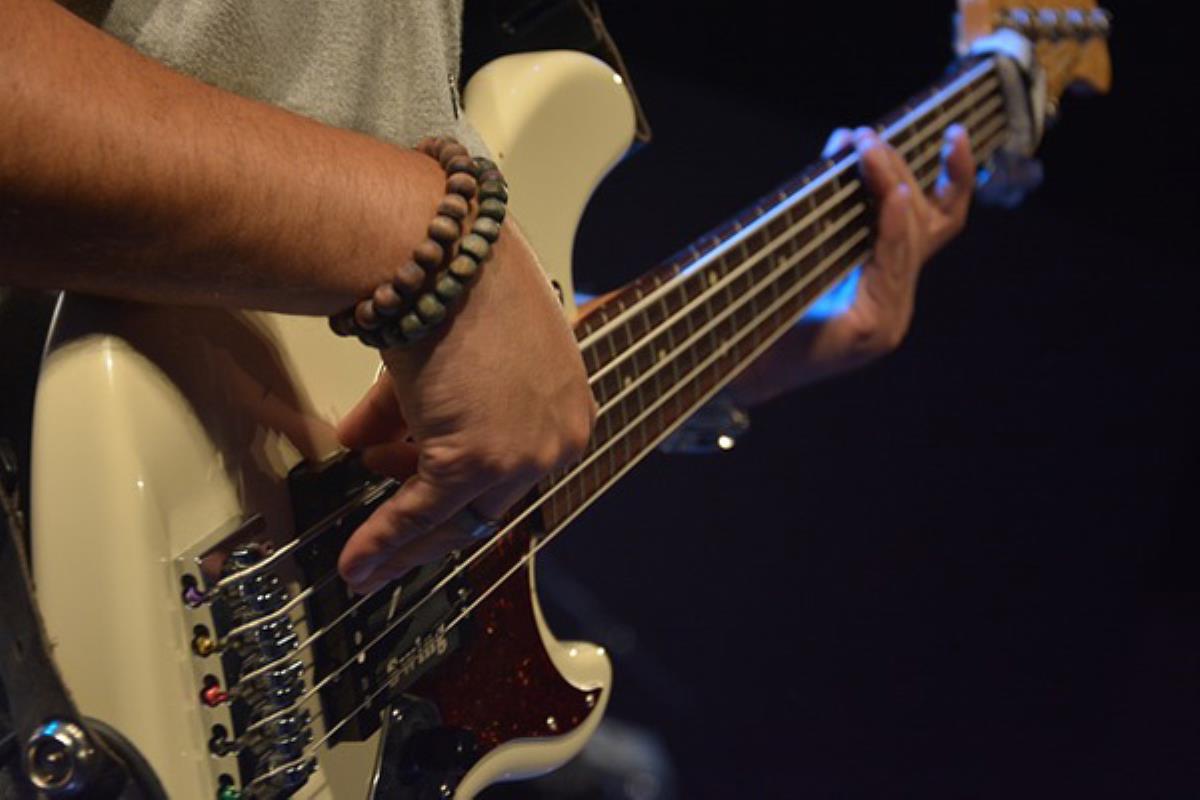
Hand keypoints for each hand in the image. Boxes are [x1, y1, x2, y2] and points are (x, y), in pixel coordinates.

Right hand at [335, 221, 595, 594]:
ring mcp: (521, 453)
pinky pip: (422, 513)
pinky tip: (357, 561)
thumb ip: (417, 408)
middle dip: (429, 517)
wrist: (441, 250)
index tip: (415, 491)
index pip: (511, 467)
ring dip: (403, 538)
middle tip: (391, 533)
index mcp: (565, 404)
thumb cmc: (453, 278)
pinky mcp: (477, 460)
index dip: (456, 485)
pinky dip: (385, 540)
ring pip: (456, 516)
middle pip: (489, 501)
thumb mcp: (450, 353)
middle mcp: (556, 436)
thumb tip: (368, 439)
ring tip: (366, 553)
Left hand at [730, 125, 974, 404]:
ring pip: (909, 240)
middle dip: (900, 172)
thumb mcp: (804, 242)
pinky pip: (891, 267)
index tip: (954, 133)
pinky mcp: (870, 331)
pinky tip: (892, 195)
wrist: (733, 365)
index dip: (953, 178)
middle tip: (869, 138)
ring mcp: (888, 320)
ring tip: (869, 150)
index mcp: (885, 285)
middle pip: (926, 225)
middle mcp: (895, 304)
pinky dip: (892, 227)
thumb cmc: (760, 305)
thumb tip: (846, 137)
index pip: (934, 224)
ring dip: (889, 186)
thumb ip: (831, 199)